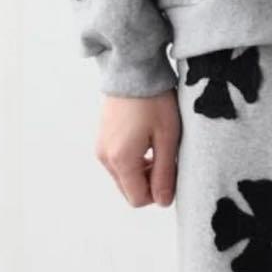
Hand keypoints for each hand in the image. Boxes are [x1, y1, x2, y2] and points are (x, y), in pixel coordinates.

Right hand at [96, 91, 180, 207]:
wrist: (133, 69)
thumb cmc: (154, 101)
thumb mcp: (167, 139)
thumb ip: (165, 174)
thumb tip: (164, 202)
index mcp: (120, 160)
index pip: (138, 199)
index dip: (158, 193)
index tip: (170, 173)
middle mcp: (105, 157)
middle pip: (130, 191)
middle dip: (150, 184)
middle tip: (165, 160)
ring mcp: (101, 148)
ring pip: (125, 178)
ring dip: (143, 172)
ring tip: (157, 149)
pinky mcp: (102, 140)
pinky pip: (119, 164)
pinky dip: (135, 162)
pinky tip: (146, 143)